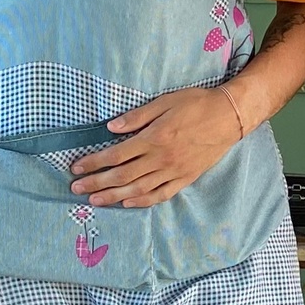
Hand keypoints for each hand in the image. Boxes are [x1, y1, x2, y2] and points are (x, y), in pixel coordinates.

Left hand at [69, 85, 245, 206]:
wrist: (229, 117)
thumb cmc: (196, 104)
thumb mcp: (165, 102)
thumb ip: (137, 117)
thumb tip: (111, 128)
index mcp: (154, 138)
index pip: (116, 155)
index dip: (93, 162)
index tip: (76, 167)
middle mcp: (161, 159)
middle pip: (122, 176)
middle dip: (96, 182)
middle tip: (75, 188)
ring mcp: (174, 171)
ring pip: (138, 189)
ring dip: (113, 196)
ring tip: (94, 201)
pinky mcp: (185, 178)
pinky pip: (161, 194)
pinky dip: (142, 201)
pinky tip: (128, 203)